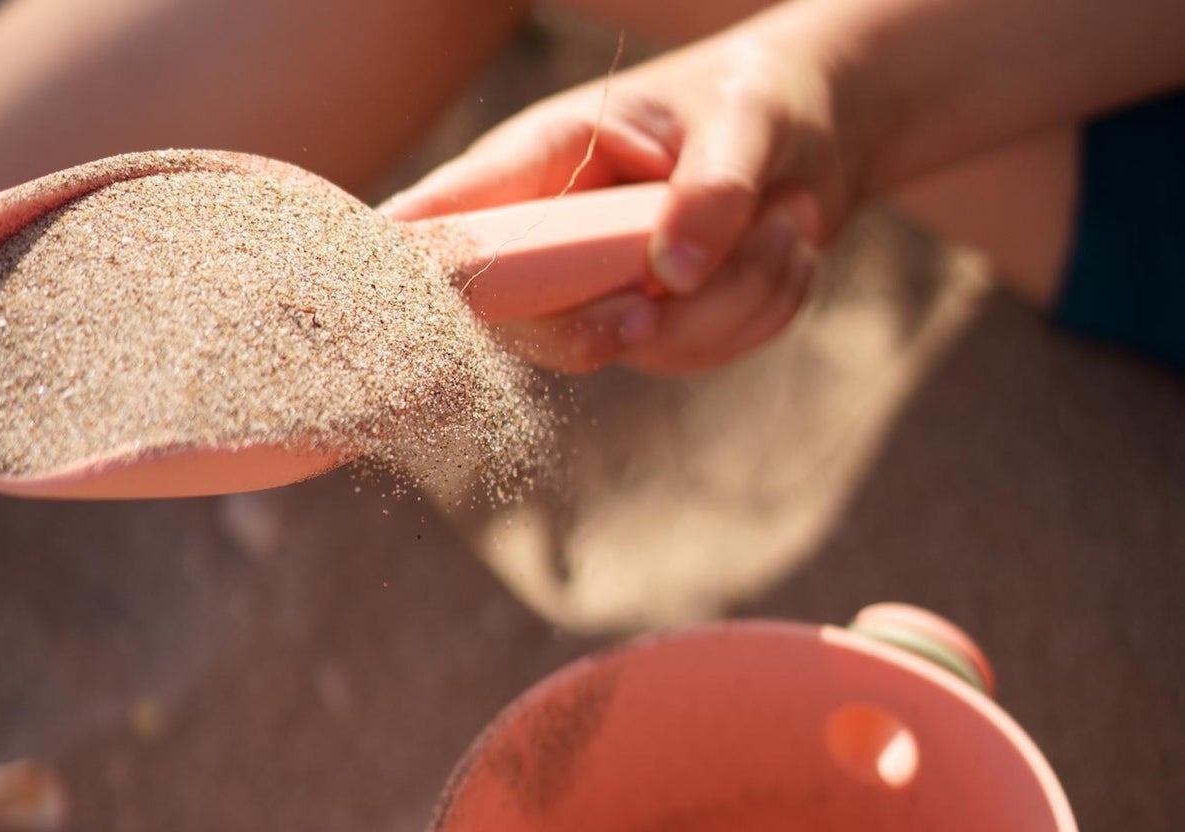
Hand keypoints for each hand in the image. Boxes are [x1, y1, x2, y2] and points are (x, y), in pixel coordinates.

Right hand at [384, 19, 868, 372]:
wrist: (819, 139)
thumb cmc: (760, 98)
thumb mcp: (750, 118)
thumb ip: (712, 187)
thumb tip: (670, 274)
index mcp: (543, 159)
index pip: (449, 218)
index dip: (414, 266)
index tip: (390, 298)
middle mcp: (555, 234)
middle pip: (524, 322)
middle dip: (614, 318)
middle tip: (674, 288)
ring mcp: (600, 291)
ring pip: (633, 345)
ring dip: (735, 295)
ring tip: (792, 214)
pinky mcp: (652, 330)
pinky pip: (696, 355)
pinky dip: (760, 311)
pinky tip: (787, 251)